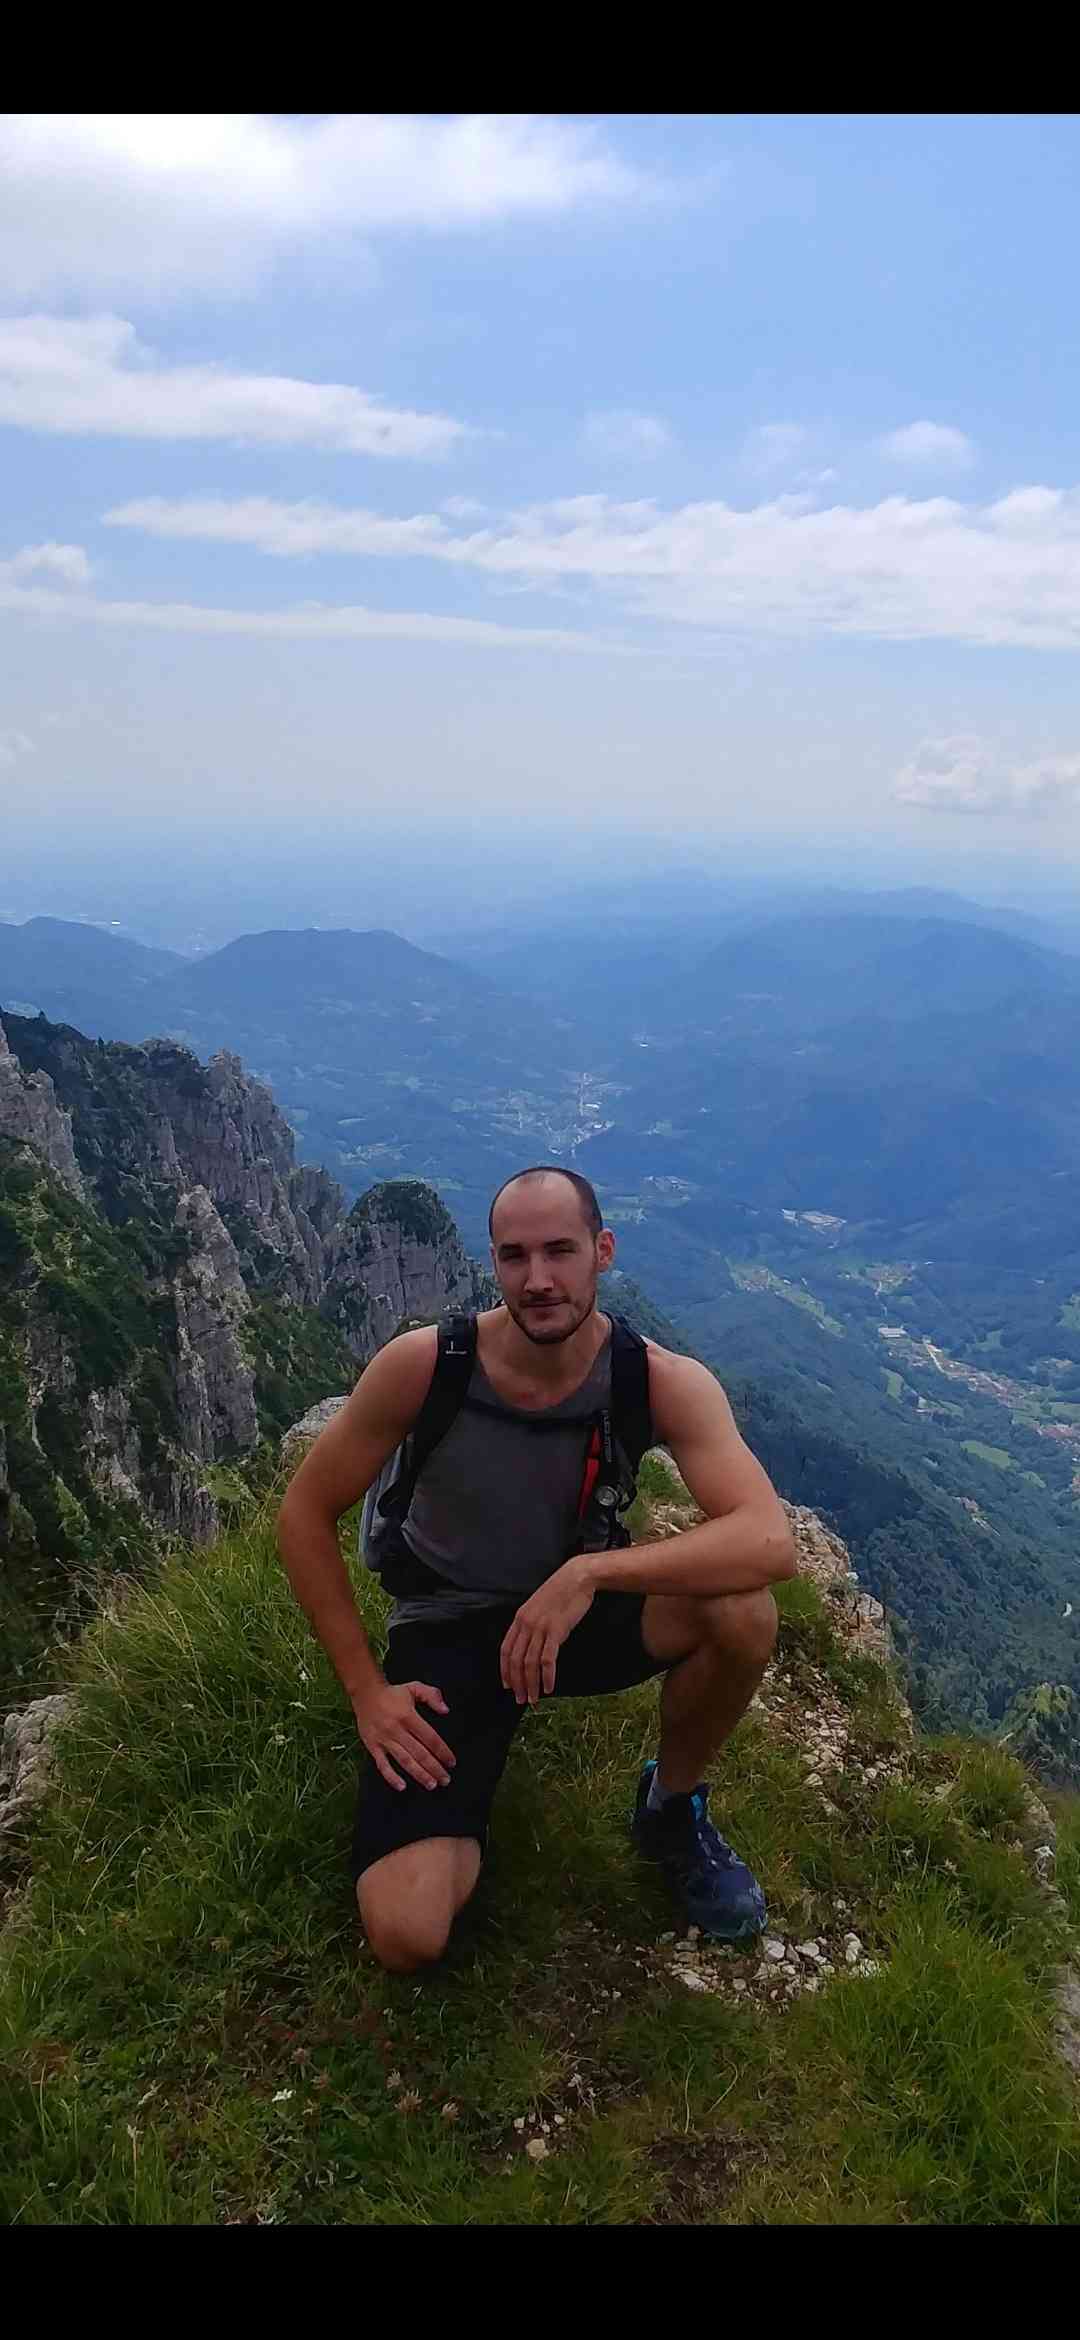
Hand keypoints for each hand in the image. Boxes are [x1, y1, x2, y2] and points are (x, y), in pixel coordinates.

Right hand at [354, 1678, 454, 1792]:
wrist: (365, 1693)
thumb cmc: (392, 1693)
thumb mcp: (414, 1687)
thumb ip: (432, 1695)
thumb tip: (446, 1710)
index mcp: (408, 1716)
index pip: (430, 1738)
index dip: (442, 1751)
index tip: (451, 1762)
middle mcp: (397, 1730)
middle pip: (420, 1753)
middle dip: (434, 1768)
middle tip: (445, 1780)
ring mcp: (384, 1740)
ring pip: (404, 1761)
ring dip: (419, 1775)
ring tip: (431, 1784)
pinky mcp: (373, 1746)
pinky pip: (382, 1765)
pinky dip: (392, 1777)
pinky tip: (402, 1786)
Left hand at [499, 1559, 594, 1705]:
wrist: (577, 1577)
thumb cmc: (560, 1592)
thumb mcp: (538, 1606)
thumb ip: (531, 1623)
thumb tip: (529, 1645)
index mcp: (519, 1618)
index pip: (505, 1650)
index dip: (505, 1671)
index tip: (508, 1686)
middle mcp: (526, 1624)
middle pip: (515, 1660)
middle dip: (517, 1684)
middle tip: (521, 1700)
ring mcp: (541, 1627)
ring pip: (530, 1663)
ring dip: (531, 1685)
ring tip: (534, 1699)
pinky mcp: (556, 1630)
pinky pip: (548, 1659)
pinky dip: (547, 1676)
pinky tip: (549, 1687)